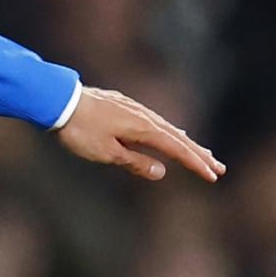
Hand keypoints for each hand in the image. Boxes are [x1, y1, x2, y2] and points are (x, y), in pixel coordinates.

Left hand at [56, 86, 225, 182]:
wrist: (56, 100)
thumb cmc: (79, 130)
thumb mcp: (107, 152)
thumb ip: (135, 162)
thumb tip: (162, 172)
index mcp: (143, 128)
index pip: (176, 149)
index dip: (195, 163)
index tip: (213, 176)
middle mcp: (143, 115)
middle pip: (177, 137)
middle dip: (198, 153)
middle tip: (219, 168)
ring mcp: (132, 108)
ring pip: (165, 127)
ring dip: (184, 141)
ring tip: (200, 153)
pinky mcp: (121, 105)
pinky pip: (152, 120)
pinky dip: (166, 130)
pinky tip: (166, 133)